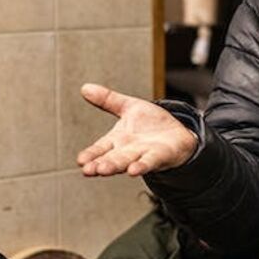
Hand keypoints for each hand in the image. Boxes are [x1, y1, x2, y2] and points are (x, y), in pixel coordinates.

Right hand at [76, 83, 197, 176]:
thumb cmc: (152, 124)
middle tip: (88, 170)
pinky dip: (141, 166)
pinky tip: (133, 170)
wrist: (178, 134)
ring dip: (115, 166)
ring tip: (103, 170)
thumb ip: (108, 100)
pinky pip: (149, 162)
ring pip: (127, 162)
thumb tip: (85, 88)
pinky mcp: (160, 157)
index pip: (100, 148)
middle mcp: (127, 151)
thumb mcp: (129, 107)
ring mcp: (143, 155)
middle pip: (111, 158)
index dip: (90, 155)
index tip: (80, 160)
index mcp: (117, 140)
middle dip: (99, 164)